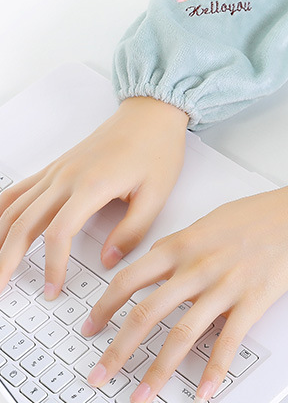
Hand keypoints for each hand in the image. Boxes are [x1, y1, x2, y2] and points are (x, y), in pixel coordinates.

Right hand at [0, 96, 188, 298]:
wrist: (152, 112)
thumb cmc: (158, 147)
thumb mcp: (157, 193)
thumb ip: (132, 231)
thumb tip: (108, 260)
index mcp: (92, 185)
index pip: (58, 234)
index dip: (52, 266)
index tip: (55, 288)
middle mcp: (66, 177)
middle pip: (22, 224)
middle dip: (6, 261)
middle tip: (1, 291)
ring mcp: (57, 170)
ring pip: (13, 208)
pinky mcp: (56, 167)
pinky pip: (18, 191)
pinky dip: (2, 212)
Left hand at [83, 175, 287, 402]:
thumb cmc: (264, 211)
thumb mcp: (213, 218)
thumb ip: (183, 242)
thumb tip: (160, 262)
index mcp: (184, 243)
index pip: (129, 278)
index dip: (103, 307)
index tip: (90, 327)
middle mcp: (199, 266)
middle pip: (144, 313)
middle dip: (116, 351)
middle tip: (98, 375)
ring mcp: (226, 285)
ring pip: (180, 335)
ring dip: (156, 372)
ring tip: (139, 397)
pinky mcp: (254, 300)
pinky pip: (227, 343)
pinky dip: (212, 372)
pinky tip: (202, 394)